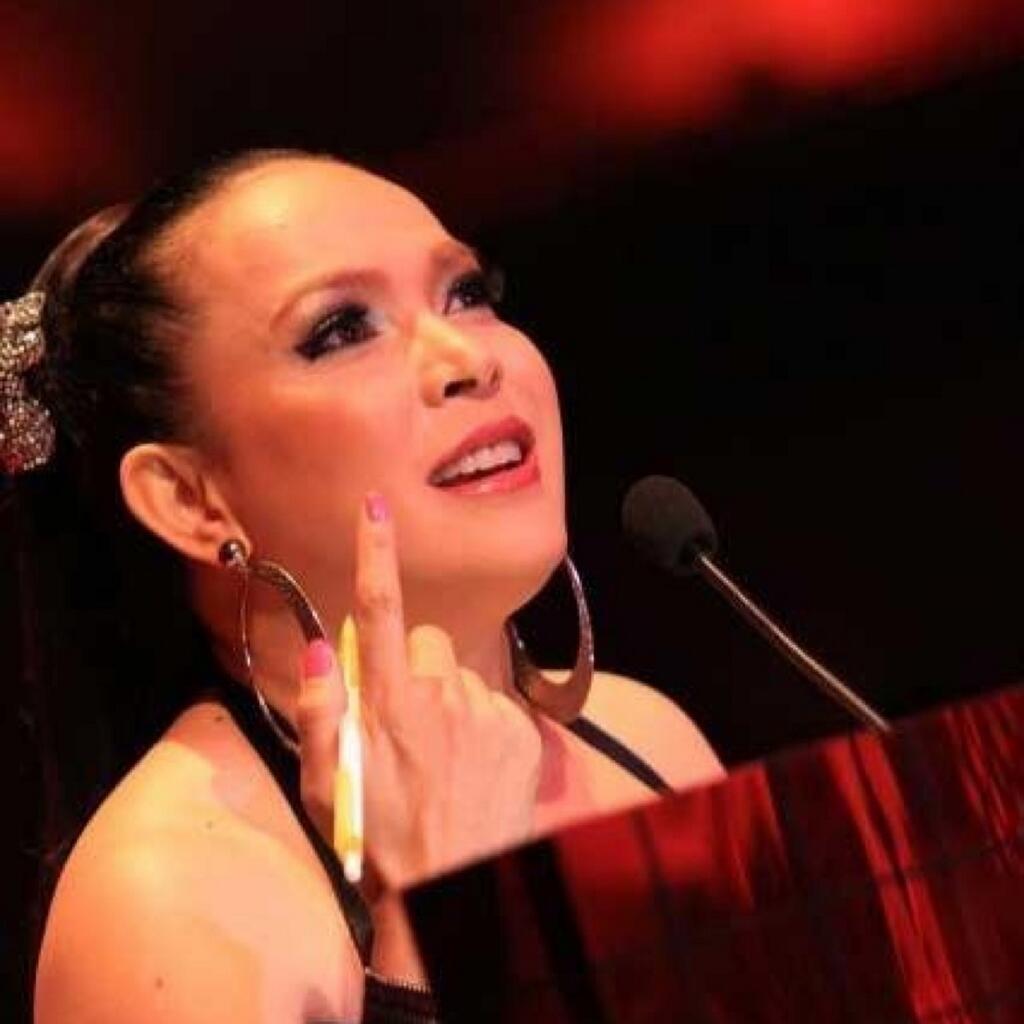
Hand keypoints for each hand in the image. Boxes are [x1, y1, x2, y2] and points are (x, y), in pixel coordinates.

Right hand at [295, 492, 541, 891]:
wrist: (454, 890)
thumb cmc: (378, 841)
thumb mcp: (328, 784)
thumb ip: (321, 709)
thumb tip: (318, 645)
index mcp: (389, 702)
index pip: (380, 610)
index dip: (377, 553)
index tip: (377, 507)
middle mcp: (442, 695)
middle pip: (429, 643)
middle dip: (416, 669)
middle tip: (407, 725)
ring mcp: (488, 711)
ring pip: (463, 678)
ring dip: (451, 704)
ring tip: (442, 760)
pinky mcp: (522, 730)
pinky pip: (497, 705)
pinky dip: (484, 726)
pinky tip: (473, 769)